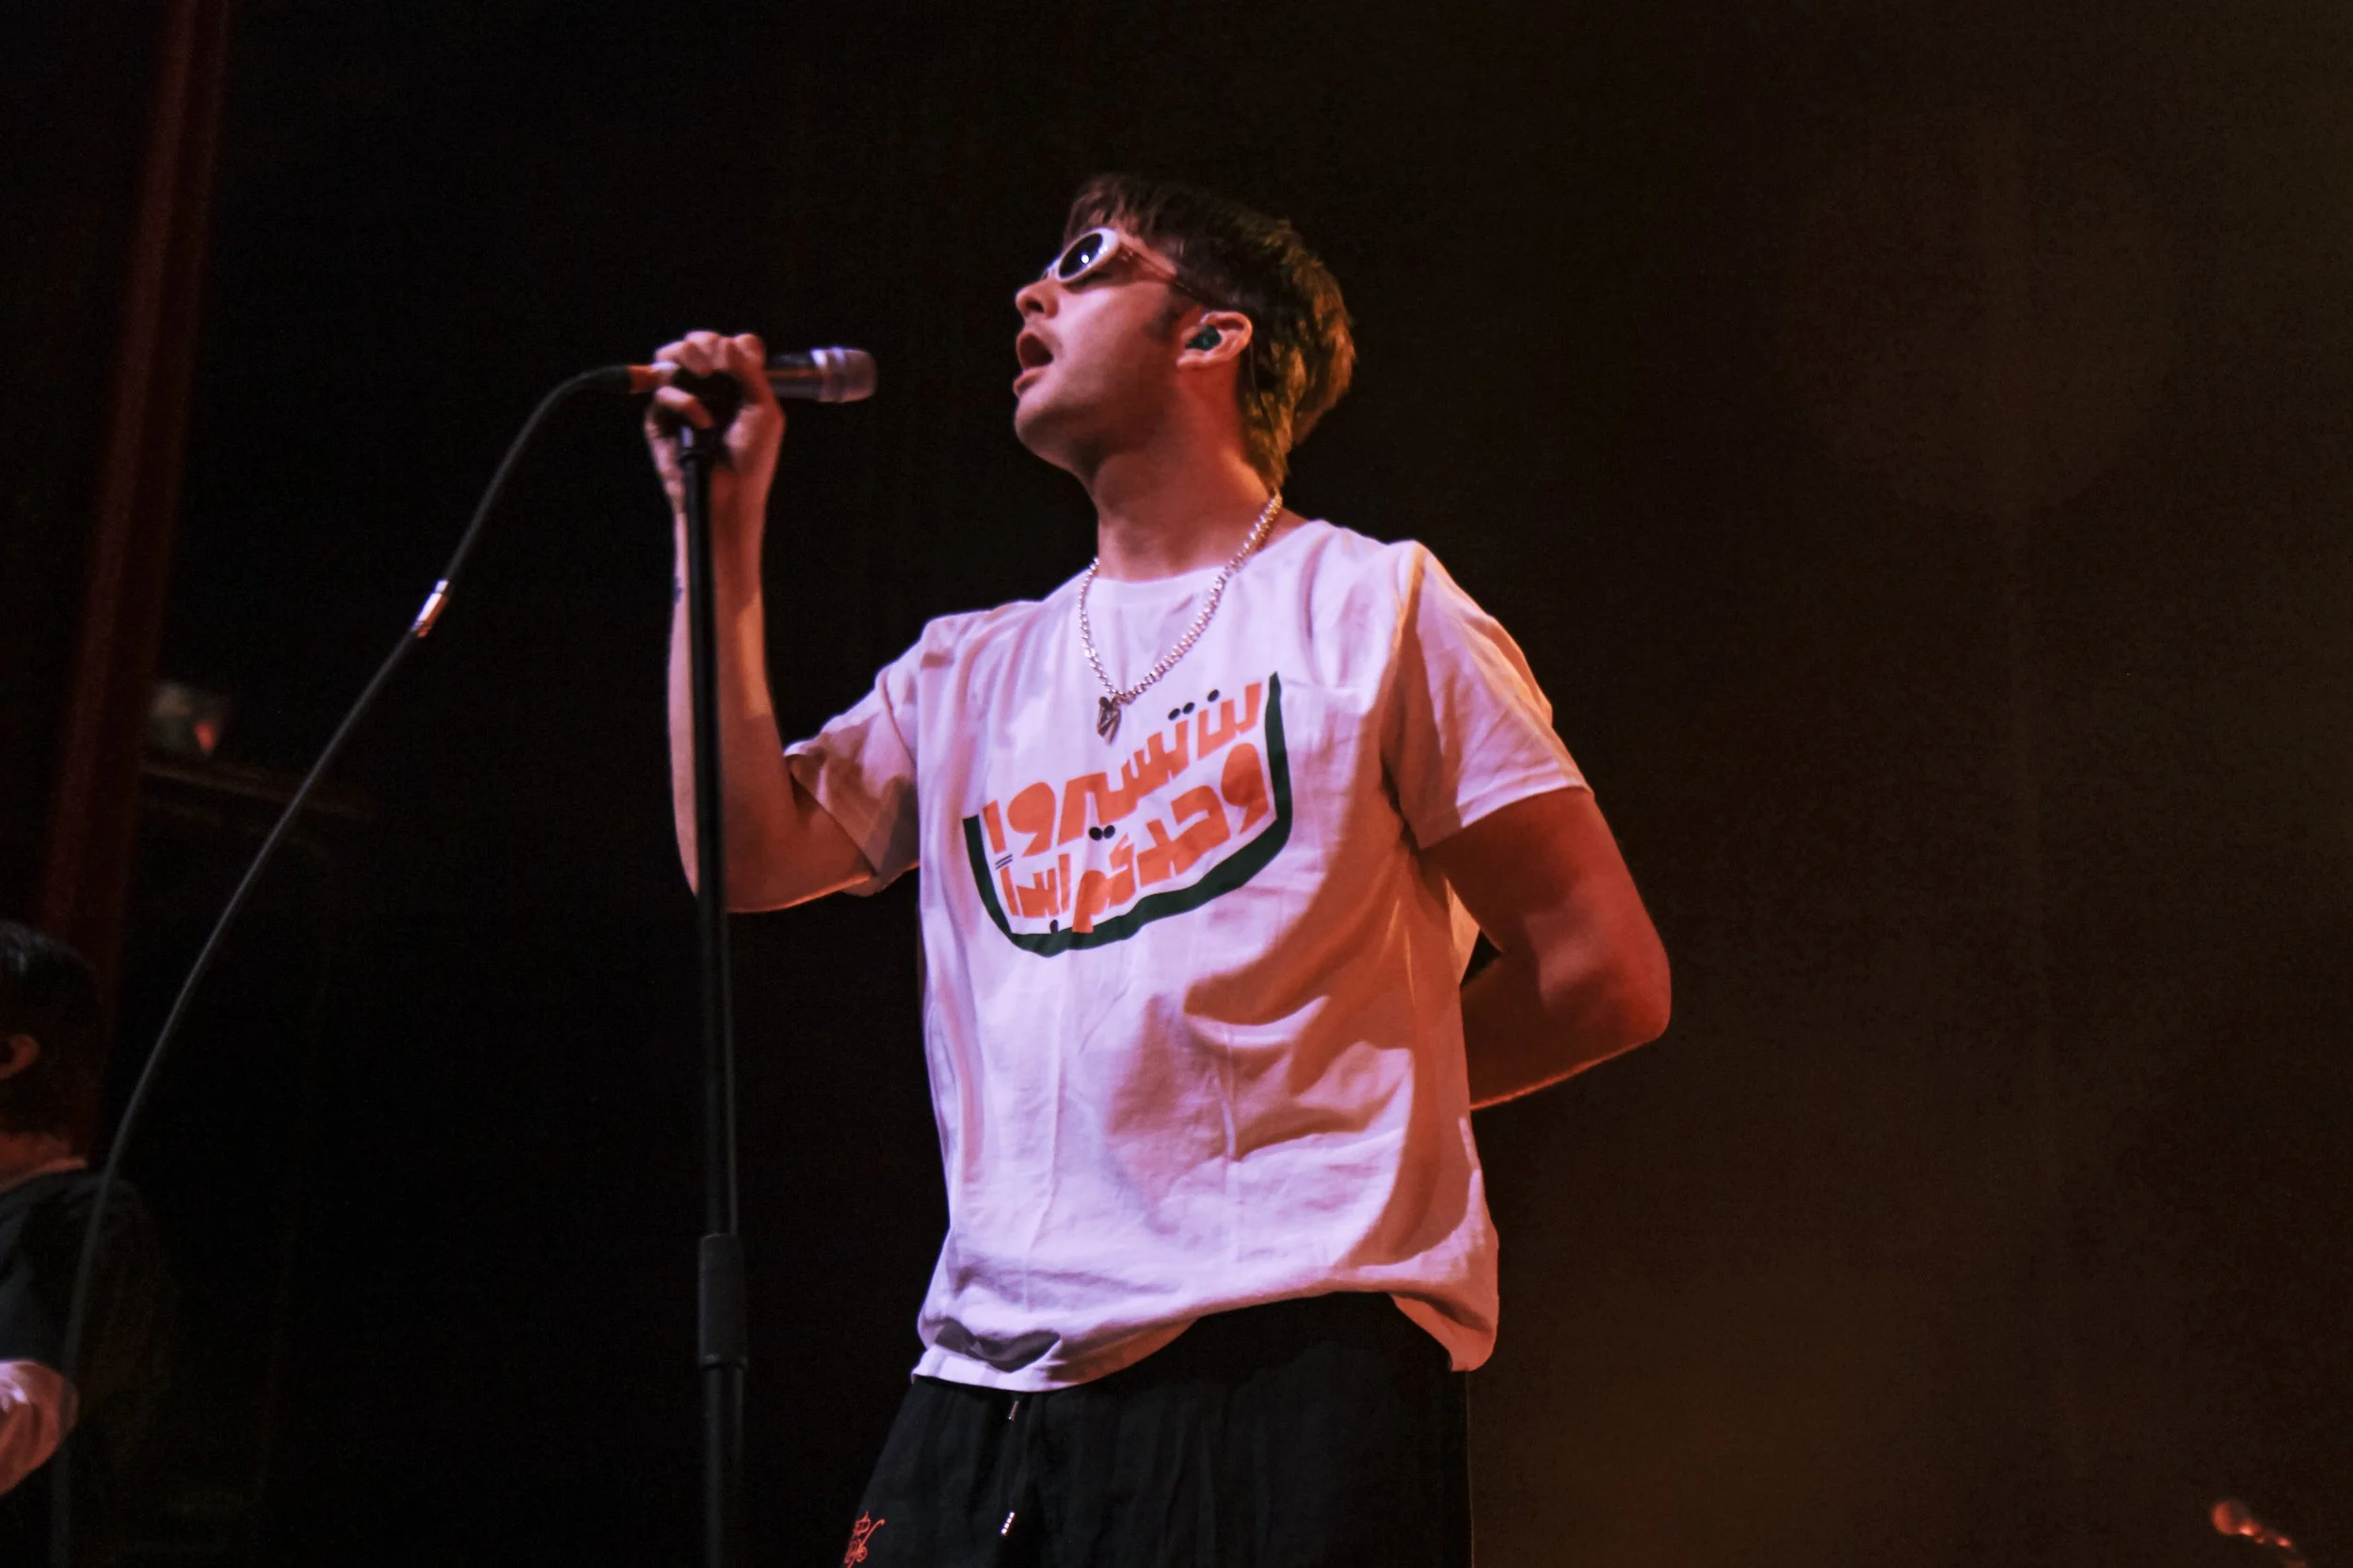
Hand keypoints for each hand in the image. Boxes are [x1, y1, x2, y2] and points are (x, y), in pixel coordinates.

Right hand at [641, 330, 785, 537]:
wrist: (730, 496)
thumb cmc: (753, 459)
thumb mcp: (764, 410)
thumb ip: (749, 372)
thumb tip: (724, 342)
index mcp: (736, 383)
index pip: (730, 345)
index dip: (735, 345)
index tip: (747, 362)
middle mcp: (708, 387)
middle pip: (697, 343)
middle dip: (705, 342)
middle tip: (716, 362)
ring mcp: (682, 399)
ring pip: (671, 358)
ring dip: (687, 356)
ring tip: (704, 374)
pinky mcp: (661, 418)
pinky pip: (664, 391)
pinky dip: (685, 402)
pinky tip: (703, 422)